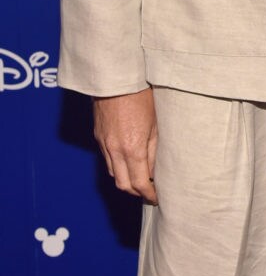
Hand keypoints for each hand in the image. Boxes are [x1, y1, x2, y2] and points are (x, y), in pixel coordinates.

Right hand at [93, 88, 157, 203]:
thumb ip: (154, 149)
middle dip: (136, 192)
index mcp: (132, 149)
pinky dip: (118, 165)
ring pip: (114, 173)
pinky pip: (107, 158)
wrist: (115, 78)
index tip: (157, 197)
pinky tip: (128, 160)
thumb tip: (155, 169)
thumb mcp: (155, 123)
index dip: (149, 194)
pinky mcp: (98, 136)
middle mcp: (115, 150)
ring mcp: (104, 144)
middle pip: (123, 185)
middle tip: (149, 191)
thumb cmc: (141, 96)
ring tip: (140, 176)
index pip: (139, 183)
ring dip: (126, 179)